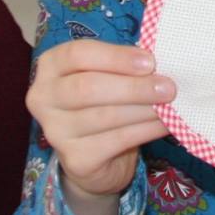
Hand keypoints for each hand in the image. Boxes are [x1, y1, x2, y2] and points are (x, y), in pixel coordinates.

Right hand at [25, 40, 171, 203]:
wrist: (94, 158)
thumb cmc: (101, 103)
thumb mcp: (104, 76)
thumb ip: (121, 66)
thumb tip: (158, 62)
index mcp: (50, 67)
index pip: (77, 55)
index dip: (115, 57)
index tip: (150, 61)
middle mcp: (43, 98)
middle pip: (88, 88)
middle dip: (133, 87)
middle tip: (168, 87)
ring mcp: (55, 131)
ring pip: (105, 116)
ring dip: (143, 109)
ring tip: (170, 105)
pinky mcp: (75, 159)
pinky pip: (116, 140)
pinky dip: (146, 130)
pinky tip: (164, 124)